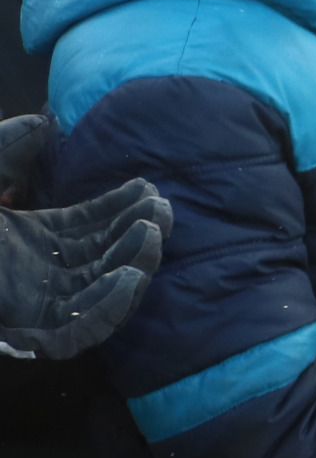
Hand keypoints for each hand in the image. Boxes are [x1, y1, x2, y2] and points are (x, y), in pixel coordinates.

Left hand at [0, 125, 169, 359]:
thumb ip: (6, 148)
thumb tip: (45, 122)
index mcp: (30, 242)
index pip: (91, 227)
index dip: (121, 208)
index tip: (148, 188)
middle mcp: (40, 276)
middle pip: (106, 259)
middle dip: (138, 236)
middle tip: (160, 211)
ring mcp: (36, 307)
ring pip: (104, 295)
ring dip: (133, 266)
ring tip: (149, 235)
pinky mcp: (29, 335)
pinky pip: (82, 332)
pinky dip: (109, 308)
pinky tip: (127, 277)